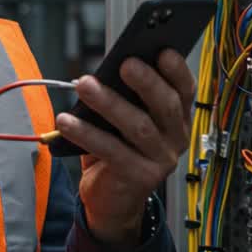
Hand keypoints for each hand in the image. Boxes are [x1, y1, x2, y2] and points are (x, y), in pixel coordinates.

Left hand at [56, 51, 195, 248]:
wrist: (113, 200)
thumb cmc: (118, 150)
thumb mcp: (124, 120)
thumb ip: (126, 98)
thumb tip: (107, 67)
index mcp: (177, 118)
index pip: (185, 90)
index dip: (176, 70)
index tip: (163, 50)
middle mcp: (175, 139)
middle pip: (165, 106)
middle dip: (146, 82)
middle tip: (124, 64)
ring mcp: (160, 161)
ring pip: (138, 127)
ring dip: (109, 103)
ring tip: (85, 86)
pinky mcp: (138, 178)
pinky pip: (111, 150)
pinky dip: (87, 133)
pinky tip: (66, 121)